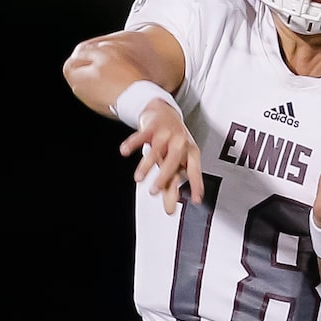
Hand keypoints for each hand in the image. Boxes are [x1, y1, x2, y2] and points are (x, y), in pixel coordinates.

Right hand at [119, 99, 204, 214]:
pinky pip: (140, 136)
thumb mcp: (176, 162)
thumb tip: (171, 209)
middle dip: (163, 177)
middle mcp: (180, 142)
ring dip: (146, 165)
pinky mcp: (150, 126)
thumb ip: (173, 185)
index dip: (196, 185)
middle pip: (173, 161)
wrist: (164, 111)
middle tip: (154, 191)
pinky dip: (132, 144)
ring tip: (138, 179)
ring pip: (155, 150)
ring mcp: (165, 133)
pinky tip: (124, 151)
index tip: (195, 200)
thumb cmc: (172, 142)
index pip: (194, 170)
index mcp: (190, 152)